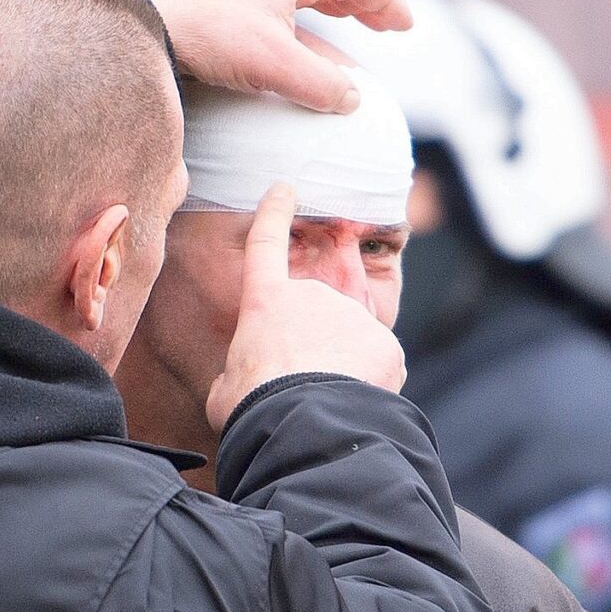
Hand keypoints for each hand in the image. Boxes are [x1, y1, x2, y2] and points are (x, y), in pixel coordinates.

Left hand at [139, 0, 410, 111]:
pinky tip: (295, 63)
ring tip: (344, 53)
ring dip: (329, 25)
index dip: (387, 3)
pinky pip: (277, 15)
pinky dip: (299, 36)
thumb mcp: (274, 64)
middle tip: (384, 27)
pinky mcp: (223, 3)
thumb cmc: (208, 32)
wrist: (141, 22)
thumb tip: (351, 99)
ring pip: (302, 0)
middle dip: (362, 7)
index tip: (405, 27)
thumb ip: (321, 84)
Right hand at [208, 182, 405, 428]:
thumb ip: (238, 367)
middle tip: (300, 385)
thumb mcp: (225, 387)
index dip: (274, 212)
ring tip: (324, 401)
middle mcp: (313, 296)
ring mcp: (352, 316)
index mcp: (266, 300)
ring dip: (340, 366)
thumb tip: (243, 375)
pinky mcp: (385, 342)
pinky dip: (368, 383)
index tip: (285, 188)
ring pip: (348, 340)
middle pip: (315, 316)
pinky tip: (352, 404)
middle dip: (312, 345)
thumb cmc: (254, 408)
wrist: (306, 423)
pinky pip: (377, 363)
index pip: (266, 243)